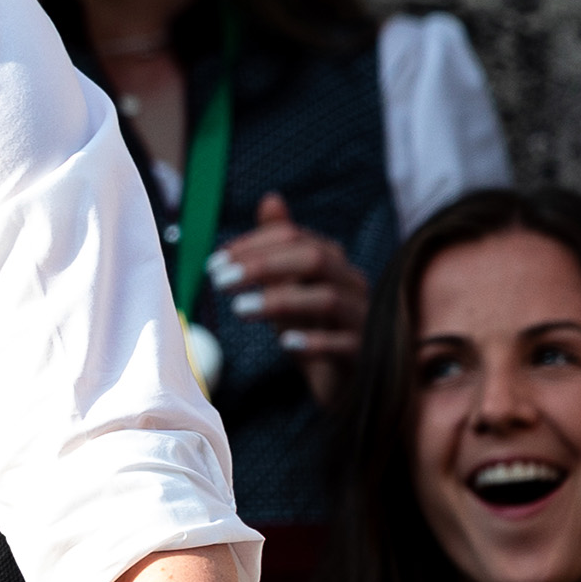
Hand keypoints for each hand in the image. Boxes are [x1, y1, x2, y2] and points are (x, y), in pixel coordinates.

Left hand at [212, 193, 367, 406]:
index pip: (295, 237)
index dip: (253, 245)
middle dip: (263, 264)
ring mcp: (362, 317)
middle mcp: (352, 283)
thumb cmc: (313, 329)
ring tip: (239, 309)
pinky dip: (315, 341)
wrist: (344, 382)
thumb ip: (279, 248)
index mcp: (332, 262)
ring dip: (279, 300)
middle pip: (314, 258)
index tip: (215, 262)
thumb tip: (271, 199)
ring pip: (327, 298)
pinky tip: (286, 343)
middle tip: (220, 281)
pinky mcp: (365, 353)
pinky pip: (344, 343)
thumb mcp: (290, 287)